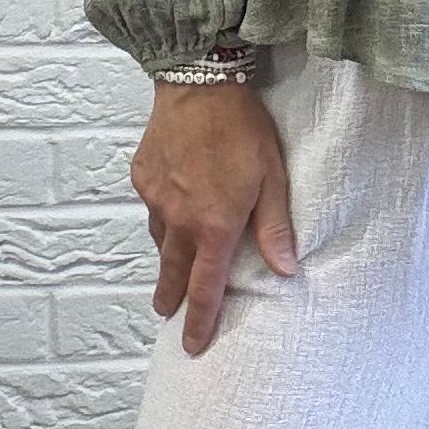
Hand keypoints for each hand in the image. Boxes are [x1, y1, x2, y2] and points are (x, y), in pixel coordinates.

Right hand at [132, 78, 298, 353]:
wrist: (198, 83)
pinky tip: (172, 207)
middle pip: (172, 274)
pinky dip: (162, 216)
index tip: (193, 345)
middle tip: (168, 314)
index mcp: (214, 226)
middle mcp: (179, 220)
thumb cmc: (241, 128)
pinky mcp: (142, 177)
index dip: (200, 321)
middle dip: (171, 299)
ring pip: (161, 241)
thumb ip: (275, 227)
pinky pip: (152, 208)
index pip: (205, 289)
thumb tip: (285, 269)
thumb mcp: (272, 178)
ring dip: (168, 258)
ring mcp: (156, 199)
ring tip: (173, 267)